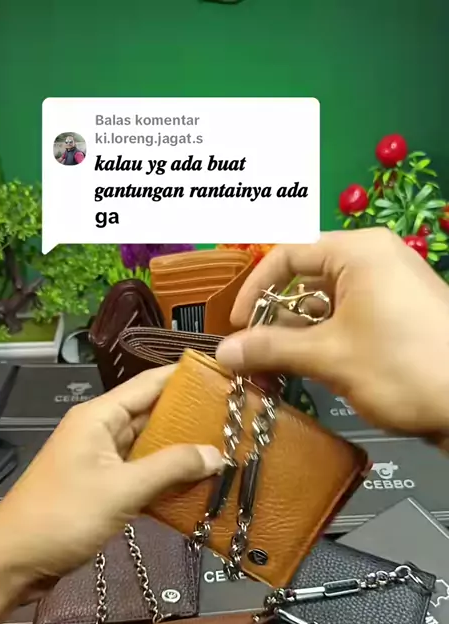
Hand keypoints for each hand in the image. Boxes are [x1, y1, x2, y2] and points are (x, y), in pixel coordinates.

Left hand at [0, 366, 222, 592]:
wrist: (15, 562)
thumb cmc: (63, 515)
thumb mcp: (121, 489)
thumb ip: (170, 468)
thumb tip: (217, 454)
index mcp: (99, 417)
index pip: (148, 384)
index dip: (185, 378)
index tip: (225, 376)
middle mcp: (101, 432)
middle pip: (152, 416)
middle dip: (191, 419)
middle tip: (237, 422)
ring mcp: (101, 462)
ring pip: (149, 449)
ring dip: (182, 454)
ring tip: (228, 452)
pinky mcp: (103, 490)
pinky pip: (142, 477)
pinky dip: (166, 481)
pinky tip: (198, 488)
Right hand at [217, 228, 448, 437]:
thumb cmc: (401, 367)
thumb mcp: (329, 356)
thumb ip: (272, 349)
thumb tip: (223, 352)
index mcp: (358, 251)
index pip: (287, 254)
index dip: (254, 290)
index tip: (237, 327)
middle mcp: (373, 260)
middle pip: (304, 280)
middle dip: (273, 320)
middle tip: (252, 356)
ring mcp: (388, 288)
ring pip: (324, 305)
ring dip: (295, 337)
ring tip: (272, 372)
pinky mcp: (397, 316)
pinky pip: (347, 319)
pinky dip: (322, 342)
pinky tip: (304, 371)